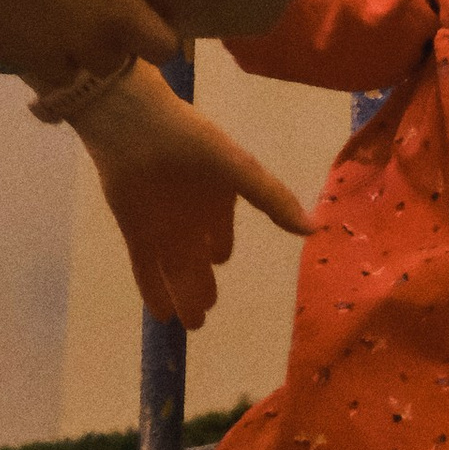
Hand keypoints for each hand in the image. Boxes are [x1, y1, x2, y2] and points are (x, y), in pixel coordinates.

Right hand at [0, 0, 226, 87]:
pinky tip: (27, 9)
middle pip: (118, 60)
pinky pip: (37, 63)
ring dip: (76, 46)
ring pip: (76, 66)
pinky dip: (39, 46)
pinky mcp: (7, 57)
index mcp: (118, 19)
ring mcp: (44, 60)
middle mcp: (86, 51)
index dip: (162, 26)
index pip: (165, 49)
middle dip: (116, 36)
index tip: (146, 2)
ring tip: (59, 4)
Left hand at [73, 63, 311, 330]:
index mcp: (217, 200)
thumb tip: (313, 228)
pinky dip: (153, 292)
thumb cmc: (192, 142)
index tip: (221, 261)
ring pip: (174, 272)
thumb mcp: (240, 169)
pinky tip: (161, 316)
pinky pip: (145, 270)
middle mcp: (190, 220)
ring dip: (182, 296)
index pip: (220, 236)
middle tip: (203, 314)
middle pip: (197, 262)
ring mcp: (161, 228)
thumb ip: (273, 199)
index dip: (220, 251)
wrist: (136, 127)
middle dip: (201, 287)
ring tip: (190, 323)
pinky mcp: (135, 233)